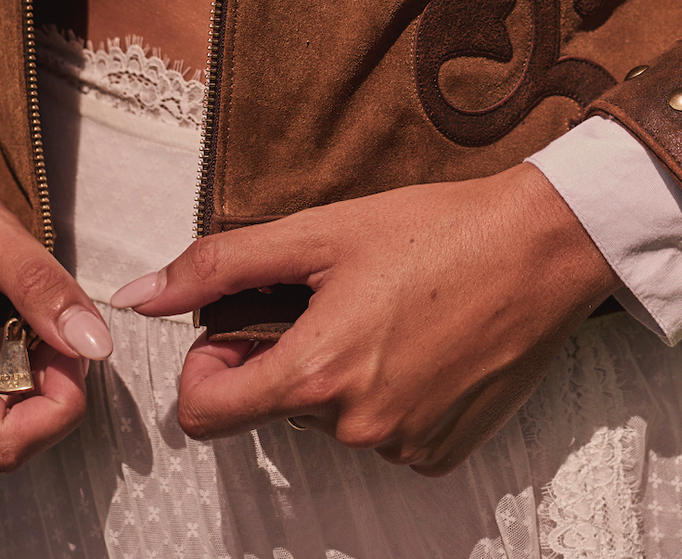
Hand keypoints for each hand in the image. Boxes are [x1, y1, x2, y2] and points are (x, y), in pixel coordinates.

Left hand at [113, 164, 617, 474]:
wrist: (541, 247)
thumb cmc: (436, 229)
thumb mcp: (319, 231)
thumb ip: (220, 264)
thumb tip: (141, 295)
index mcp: (316, 375)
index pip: (204, 413)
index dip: (207, 366)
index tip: (239, 328)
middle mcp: (356, 428)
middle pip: (274, 407)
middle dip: (288, 356)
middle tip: (337, 297)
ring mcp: (404, 448)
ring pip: (332, 418)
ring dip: (342, 374)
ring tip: (389, 311)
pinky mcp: (443, 453)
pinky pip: (384, 432)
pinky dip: (390, 392)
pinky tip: (423, 342)